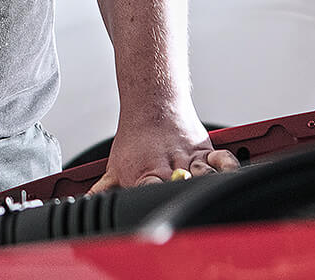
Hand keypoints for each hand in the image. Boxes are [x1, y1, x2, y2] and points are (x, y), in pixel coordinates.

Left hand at [89, 117, 239, 192]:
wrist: (153, 103)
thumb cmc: (135, 139)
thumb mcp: (114, 167)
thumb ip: (103, 191)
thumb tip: (84, 207)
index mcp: (145, 175)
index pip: (149, 194)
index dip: (154, 201)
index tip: (157, 212)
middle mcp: (169, 168)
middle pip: (181, 186)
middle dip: (183, 194)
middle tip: (185, 199)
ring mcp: (189, 159)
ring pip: (204, 175)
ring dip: (206, 183)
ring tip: (206, 188)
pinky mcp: (205, 150)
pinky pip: (222, 159)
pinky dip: (228, 167)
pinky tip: (230, 175)